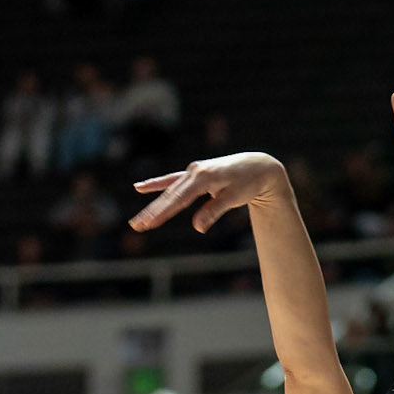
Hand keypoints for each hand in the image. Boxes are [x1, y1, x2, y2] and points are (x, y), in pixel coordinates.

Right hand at [129, 152, 286, 235]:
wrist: (256, 165)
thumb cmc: (248, 183)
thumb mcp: (235, 197)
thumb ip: (215, 210)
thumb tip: (198, 228)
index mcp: (203, 178)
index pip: (180, 199)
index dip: (164, 211)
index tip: (151, 222)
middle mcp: (194, 173)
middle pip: (170, 196)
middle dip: (153, 212)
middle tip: (137, 225)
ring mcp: (192, 172)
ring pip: (169, 191)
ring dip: (153, 206)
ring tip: (138, 221)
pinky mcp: (193, 175)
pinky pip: (171, 180)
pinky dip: (156, 184)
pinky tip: (139, 188)